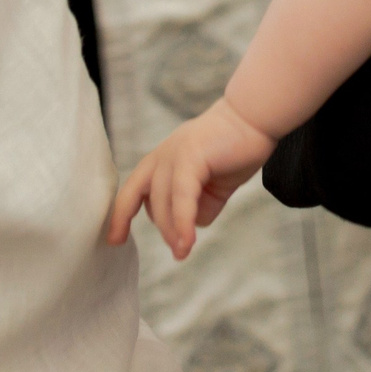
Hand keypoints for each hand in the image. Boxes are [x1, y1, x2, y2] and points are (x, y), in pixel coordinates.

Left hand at [107, 98, 277, 259]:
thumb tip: (190, 226)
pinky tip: (188, 240)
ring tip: (184, 251)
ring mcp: (173, 154)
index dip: (120, 216)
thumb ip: (198, 205)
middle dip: (161, 229)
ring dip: (173, 231)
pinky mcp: (190, 156)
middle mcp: (161, 156)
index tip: (115, 240)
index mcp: (161, 161)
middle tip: (179, 252)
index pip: (131, 191)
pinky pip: (181, 197)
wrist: (254, 118)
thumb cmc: (234, 150)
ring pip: (163, 202)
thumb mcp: (211, 185)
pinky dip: (183, 221)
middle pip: (146, 201)